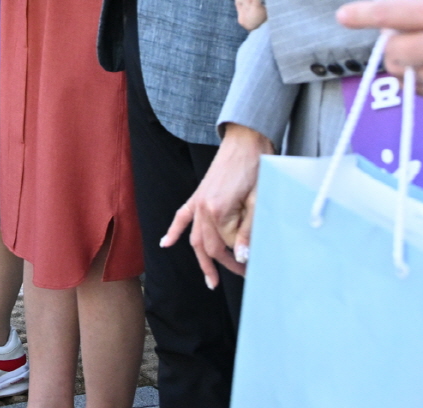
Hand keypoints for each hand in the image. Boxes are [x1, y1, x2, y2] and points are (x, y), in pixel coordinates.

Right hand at [161, 124, 273, 286]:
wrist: (245, 143)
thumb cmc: (255, 170)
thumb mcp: (257, 203)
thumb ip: (247, 231)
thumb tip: (242, 257)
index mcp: (217, 210)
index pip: (225, 245)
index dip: (240, 259)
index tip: (253, 268)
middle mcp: (202, 208)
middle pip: (208, 246)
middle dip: (224, 264)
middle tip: (242, 276)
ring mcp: (197, 202)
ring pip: (194, 237)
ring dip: (202, 259)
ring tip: (210, 279)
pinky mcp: (197, 195)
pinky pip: (181, 217)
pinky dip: (174, 231)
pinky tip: (165, 243)